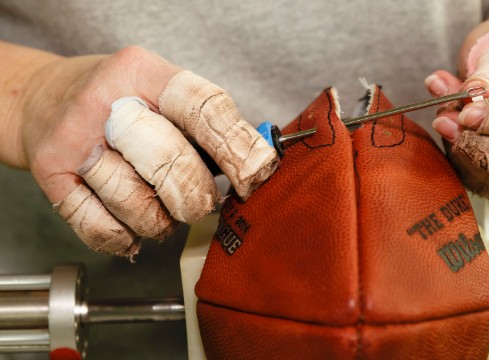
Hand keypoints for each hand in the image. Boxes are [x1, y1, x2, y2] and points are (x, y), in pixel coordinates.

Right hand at [12, 46, 277, 255]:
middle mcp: (106, 102)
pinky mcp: (51, 176)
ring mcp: (75, 140)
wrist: (43, 98)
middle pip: (172, 162)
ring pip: (138, 204)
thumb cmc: (120, 100)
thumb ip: (205, 126)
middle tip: (202, 202)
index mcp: (144, 72)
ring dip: (162, 222)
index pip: (203, 108)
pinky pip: (103, 229)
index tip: (256, 175)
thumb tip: (254, 169)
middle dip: (198, 196)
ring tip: (162, 208)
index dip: (237, 147)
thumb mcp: (162, 91)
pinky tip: (131, 223)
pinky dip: (127, 237)